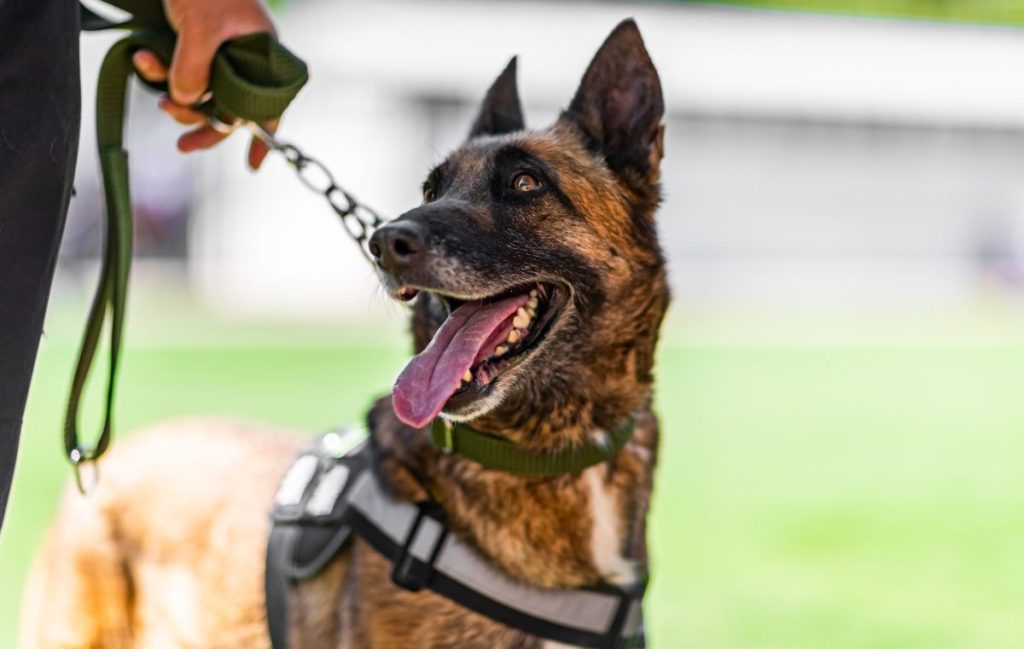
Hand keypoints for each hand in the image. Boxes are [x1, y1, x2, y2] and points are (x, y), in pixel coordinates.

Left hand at [132, 0, 278, 169]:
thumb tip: (183, 102)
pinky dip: (159, 73)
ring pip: (201, 96)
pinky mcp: (192, 47)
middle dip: (203, 126)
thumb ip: (194, 69)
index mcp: (263, 55)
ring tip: (155, 91)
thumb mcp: (199, 28)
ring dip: (175, 99)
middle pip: (230, 109)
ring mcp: (218, 54)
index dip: (263, 138)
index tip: (253, 167)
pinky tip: (142, 60)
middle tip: (182, 145)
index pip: (270, 105)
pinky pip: (179, 74)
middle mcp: (245, 59)